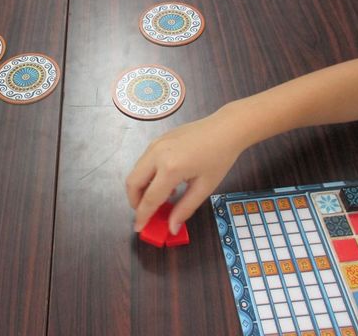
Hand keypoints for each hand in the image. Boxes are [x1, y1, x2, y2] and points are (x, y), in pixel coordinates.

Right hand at [126, 107, 247, 234]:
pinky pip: (143, 161)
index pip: (150, 198)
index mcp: (170, 168)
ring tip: (158, 198)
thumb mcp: (204, 187)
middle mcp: (156, 154)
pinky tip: (164, 182)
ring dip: (140, 188)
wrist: (225, 128)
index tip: (139, 228)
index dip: (143, 216)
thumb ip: (185, 208)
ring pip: (135, 171)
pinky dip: (146, 175)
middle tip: (145, 213)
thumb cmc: (219, 158)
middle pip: (132, 182)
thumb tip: (171, 228)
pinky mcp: (156, 140)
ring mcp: (154, 144)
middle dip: (135, 201)